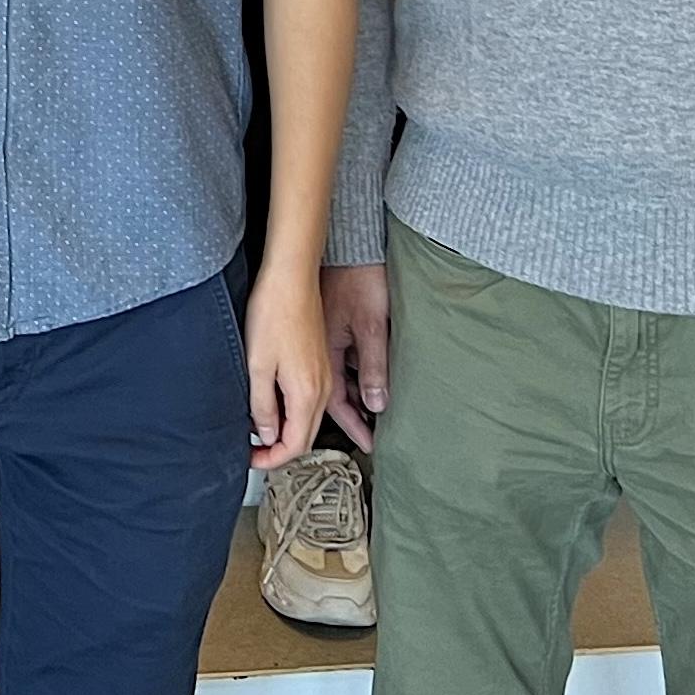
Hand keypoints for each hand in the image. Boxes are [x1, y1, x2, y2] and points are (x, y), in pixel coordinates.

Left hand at [243, 268, 331, 471]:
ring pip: (308, 419)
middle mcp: (322, 389)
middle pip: (305, 436)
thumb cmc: (273, 314)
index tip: (251, 460)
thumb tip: (267, 435)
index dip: (272, 459)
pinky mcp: (318, 363)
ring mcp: (323, 376)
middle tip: (252, 450)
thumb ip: (262, 406)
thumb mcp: (257, 365)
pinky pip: (309, 400)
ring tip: (258, 428)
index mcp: (307, 394)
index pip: (295, 445)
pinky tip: (270, 402)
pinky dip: (291, 411)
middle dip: (279, 449)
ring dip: (286, 430)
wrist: (291, 279)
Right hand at [323, 263, 390, 449]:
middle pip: (328, 401)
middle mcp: (318, 358)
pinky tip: (365, 383)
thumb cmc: (355, 282)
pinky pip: (337, 369)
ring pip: (334, 386)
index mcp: (322, 359)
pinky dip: (352, 382)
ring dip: (352, 402)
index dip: (351, 426)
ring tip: (372, 417)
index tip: (367, 444)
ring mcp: (320, 347)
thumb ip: (373, 368)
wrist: (340, 249)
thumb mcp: (370, 327)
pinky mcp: (324, 337)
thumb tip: (377, 403)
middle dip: (350, 420)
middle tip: (369, 438)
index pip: (332, 407)